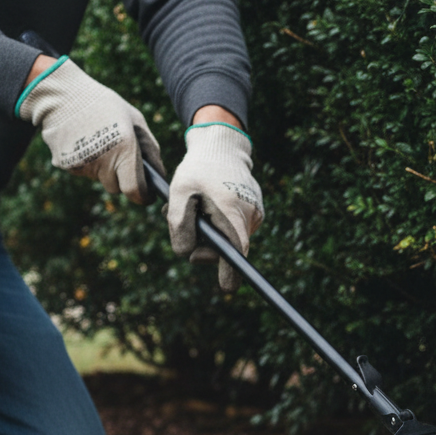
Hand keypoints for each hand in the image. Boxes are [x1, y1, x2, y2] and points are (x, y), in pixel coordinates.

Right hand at [15, 57, 163, 203]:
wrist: (61, 94)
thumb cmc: (105, 105)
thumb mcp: (135, 120)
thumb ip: (150, 150)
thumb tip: (158, 176)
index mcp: (125, 148)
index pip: (135, 190)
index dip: (142, 196)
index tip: (146, 195)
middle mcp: (104, 160)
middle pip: (116, 188)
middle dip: (121, 179)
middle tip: (119, 158)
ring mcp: (82, 164)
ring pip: (99, 179)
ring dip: (103, 169)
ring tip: (99, 143)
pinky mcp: (65, 164)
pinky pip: (82, 171)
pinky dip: (86, 162)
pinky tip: (83, 142)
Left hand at [167, 122, 263, 290]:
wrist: (222, 145)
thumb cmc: (198, 168)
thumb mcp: (179, 193)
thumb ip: (179, 225)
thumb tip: (186, 256)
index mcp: (232, 213)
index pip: (236, 252)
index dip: (230, 273)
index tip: (226, 289)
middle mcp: (250, 216)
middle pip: (229, 248)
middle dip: (206, 245)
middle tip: (185, 225)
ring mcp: (256, 214)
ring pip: (231, 238)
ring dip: (211, 232)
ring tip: (195, 209)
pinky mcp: (256, 212)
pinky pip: (235, 228)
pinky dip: (220, 224)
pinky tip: (209, 206)